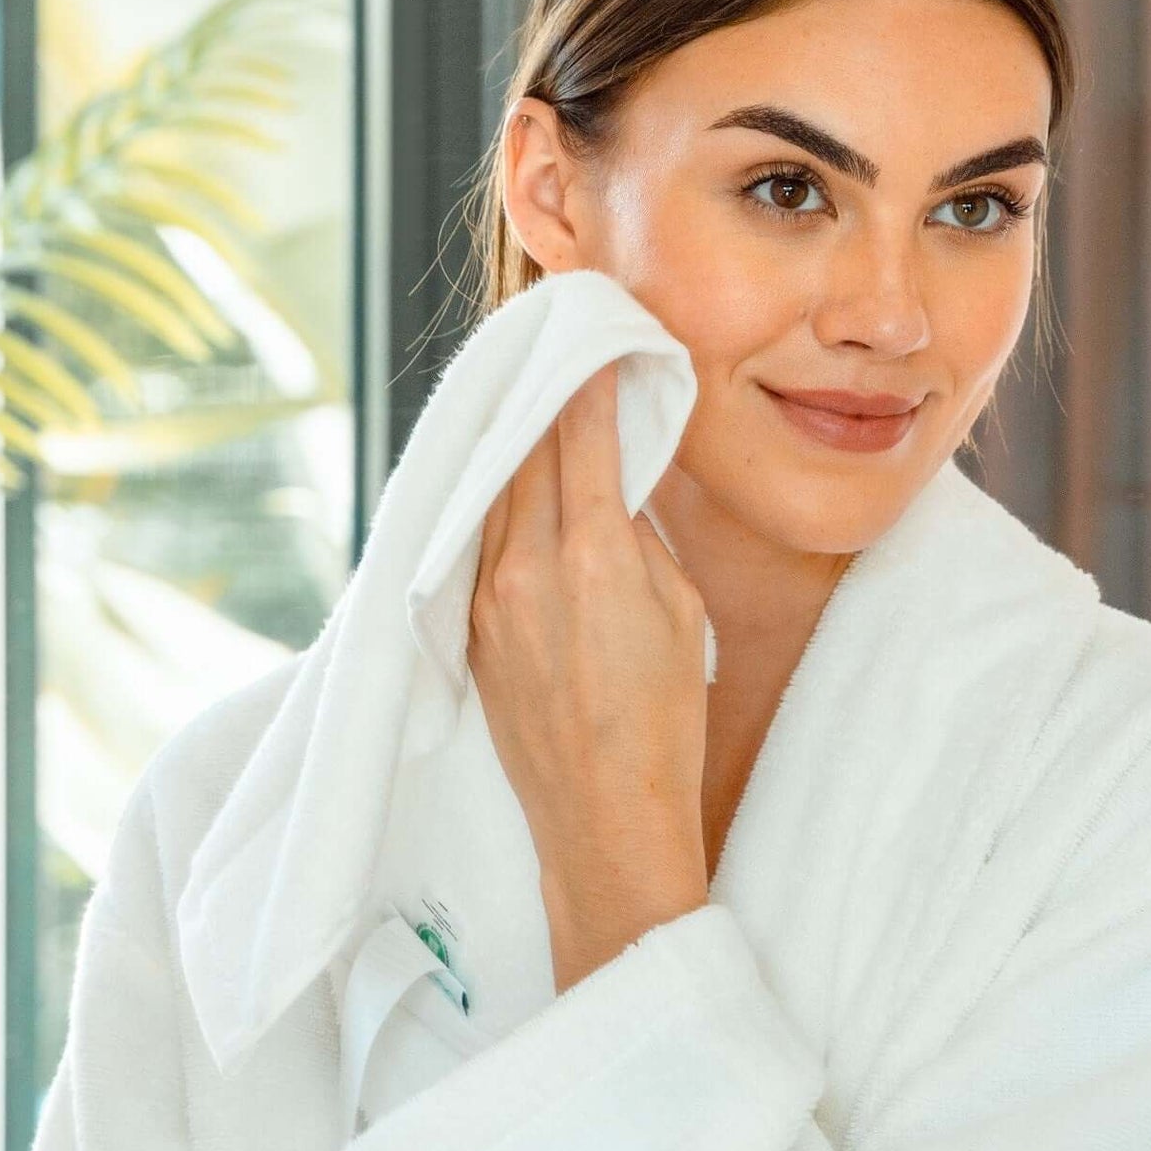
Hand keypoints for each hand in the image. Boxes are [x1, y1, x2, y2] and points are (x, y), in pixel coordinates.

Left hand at [467, 360, 711, 993]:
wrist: (603, 817)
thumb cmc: (664, 721)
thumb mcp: (680, 612)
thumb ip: (637, 538)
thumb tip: (610, 489)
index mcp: (590, 554)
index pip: (578, 433)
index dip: (585, 375)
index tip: (591, 332)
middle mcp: (526, 565)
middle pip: (525, 449)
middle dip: (543, 394)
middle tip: (556, 344)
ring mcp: (488, 597)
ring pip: (493, 490)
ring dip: (514, 443)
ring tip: (530, 402)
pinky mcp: (470, 627)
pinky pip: (477, 539)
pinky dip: (496, 499)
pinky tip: (511, 482)